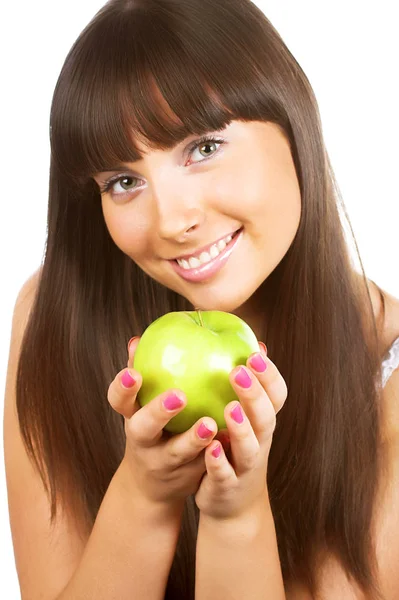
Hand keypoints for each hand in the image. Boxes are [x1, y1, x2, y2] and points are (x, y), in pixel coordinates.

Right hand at [107, 337, 217, 508]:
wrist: (152, 485)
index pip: (119, 401)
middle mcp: (143, 441)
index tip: (133, 373)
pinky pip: (203, 466)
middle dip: (159, 412)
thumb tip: (140, 338)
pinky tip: (232, 438)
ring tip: (210, 423)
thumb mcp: (141, 405)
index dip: (123, 388)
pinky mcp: (187, 477)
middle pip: (143, 428)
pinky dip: (216, 454)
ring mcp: (164, 462)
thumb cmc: (152, 428)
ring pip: (177, 452)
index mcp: (132, 417)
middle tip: (179, 396)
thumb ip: (143, 372)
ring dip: (193, 438)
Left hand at [194, 344, 286, 520]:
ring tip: (229, 408)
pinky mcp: (228, 486)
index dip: (270, 376)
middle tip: (238, 371)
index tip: (255, 354)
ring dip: (242, 428)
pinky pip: (225, 475)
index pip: (277, 396)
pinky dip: (220, 463)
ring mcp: (246, 467)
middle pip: (265, 417)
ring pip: (250, 448)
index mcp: (263, 422)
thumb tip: (252, 343)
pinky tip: (211, 448)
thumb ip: (247, 387)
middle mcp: (260, 442)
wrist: (233, 505)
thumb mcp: (244, 419)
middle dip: (254, 395)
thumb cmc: (236, 449)